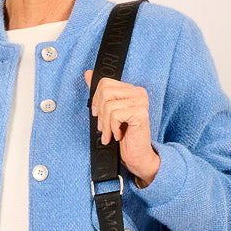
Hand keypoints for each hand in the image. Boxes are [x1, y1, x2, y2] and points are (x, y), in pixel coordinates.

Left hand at [84, 69, 160, 185]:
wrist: (136, 156)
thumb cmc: (124, 136)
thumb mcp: (107, 113)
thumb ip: (99, 93)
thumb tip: (88, 74)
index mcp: (131, 90)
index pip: (105, 83)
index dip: (96, 100)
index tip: (99, 115)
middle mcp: (139, 93)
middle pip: (105, 91)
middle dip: (100, 113)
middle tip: (104, 127)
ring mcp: (141, 102)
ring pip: (108, 105)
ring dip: (105, 125)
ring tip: (110, 134)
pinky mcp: (141, 113)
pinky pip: (115, 115)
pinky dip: (112, 128)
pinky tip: (118, 135)